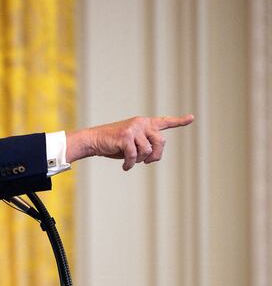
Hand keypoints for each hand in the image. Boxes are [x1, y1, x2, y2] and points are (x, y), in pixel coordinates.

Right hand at [66, 114, 193, 169]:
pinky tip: (125, 167)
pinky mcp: (126, 136)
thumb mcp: (133, 144)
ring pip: (147, 150)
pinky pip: (134, 155)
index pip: (164, 122)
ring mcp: (134, 128)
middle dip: (155, 155)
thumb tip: (153, 156)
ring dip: (139, 160)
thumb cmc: (113, 144)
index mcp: (144, 123)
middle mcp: (141, 123)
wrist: (94, 140)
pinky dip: (129, 164)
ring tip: (130, 161)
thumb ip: (146, 145)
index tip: (191, 118)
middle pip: (161, 141)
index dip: (179, 121)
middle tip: (147, 162)